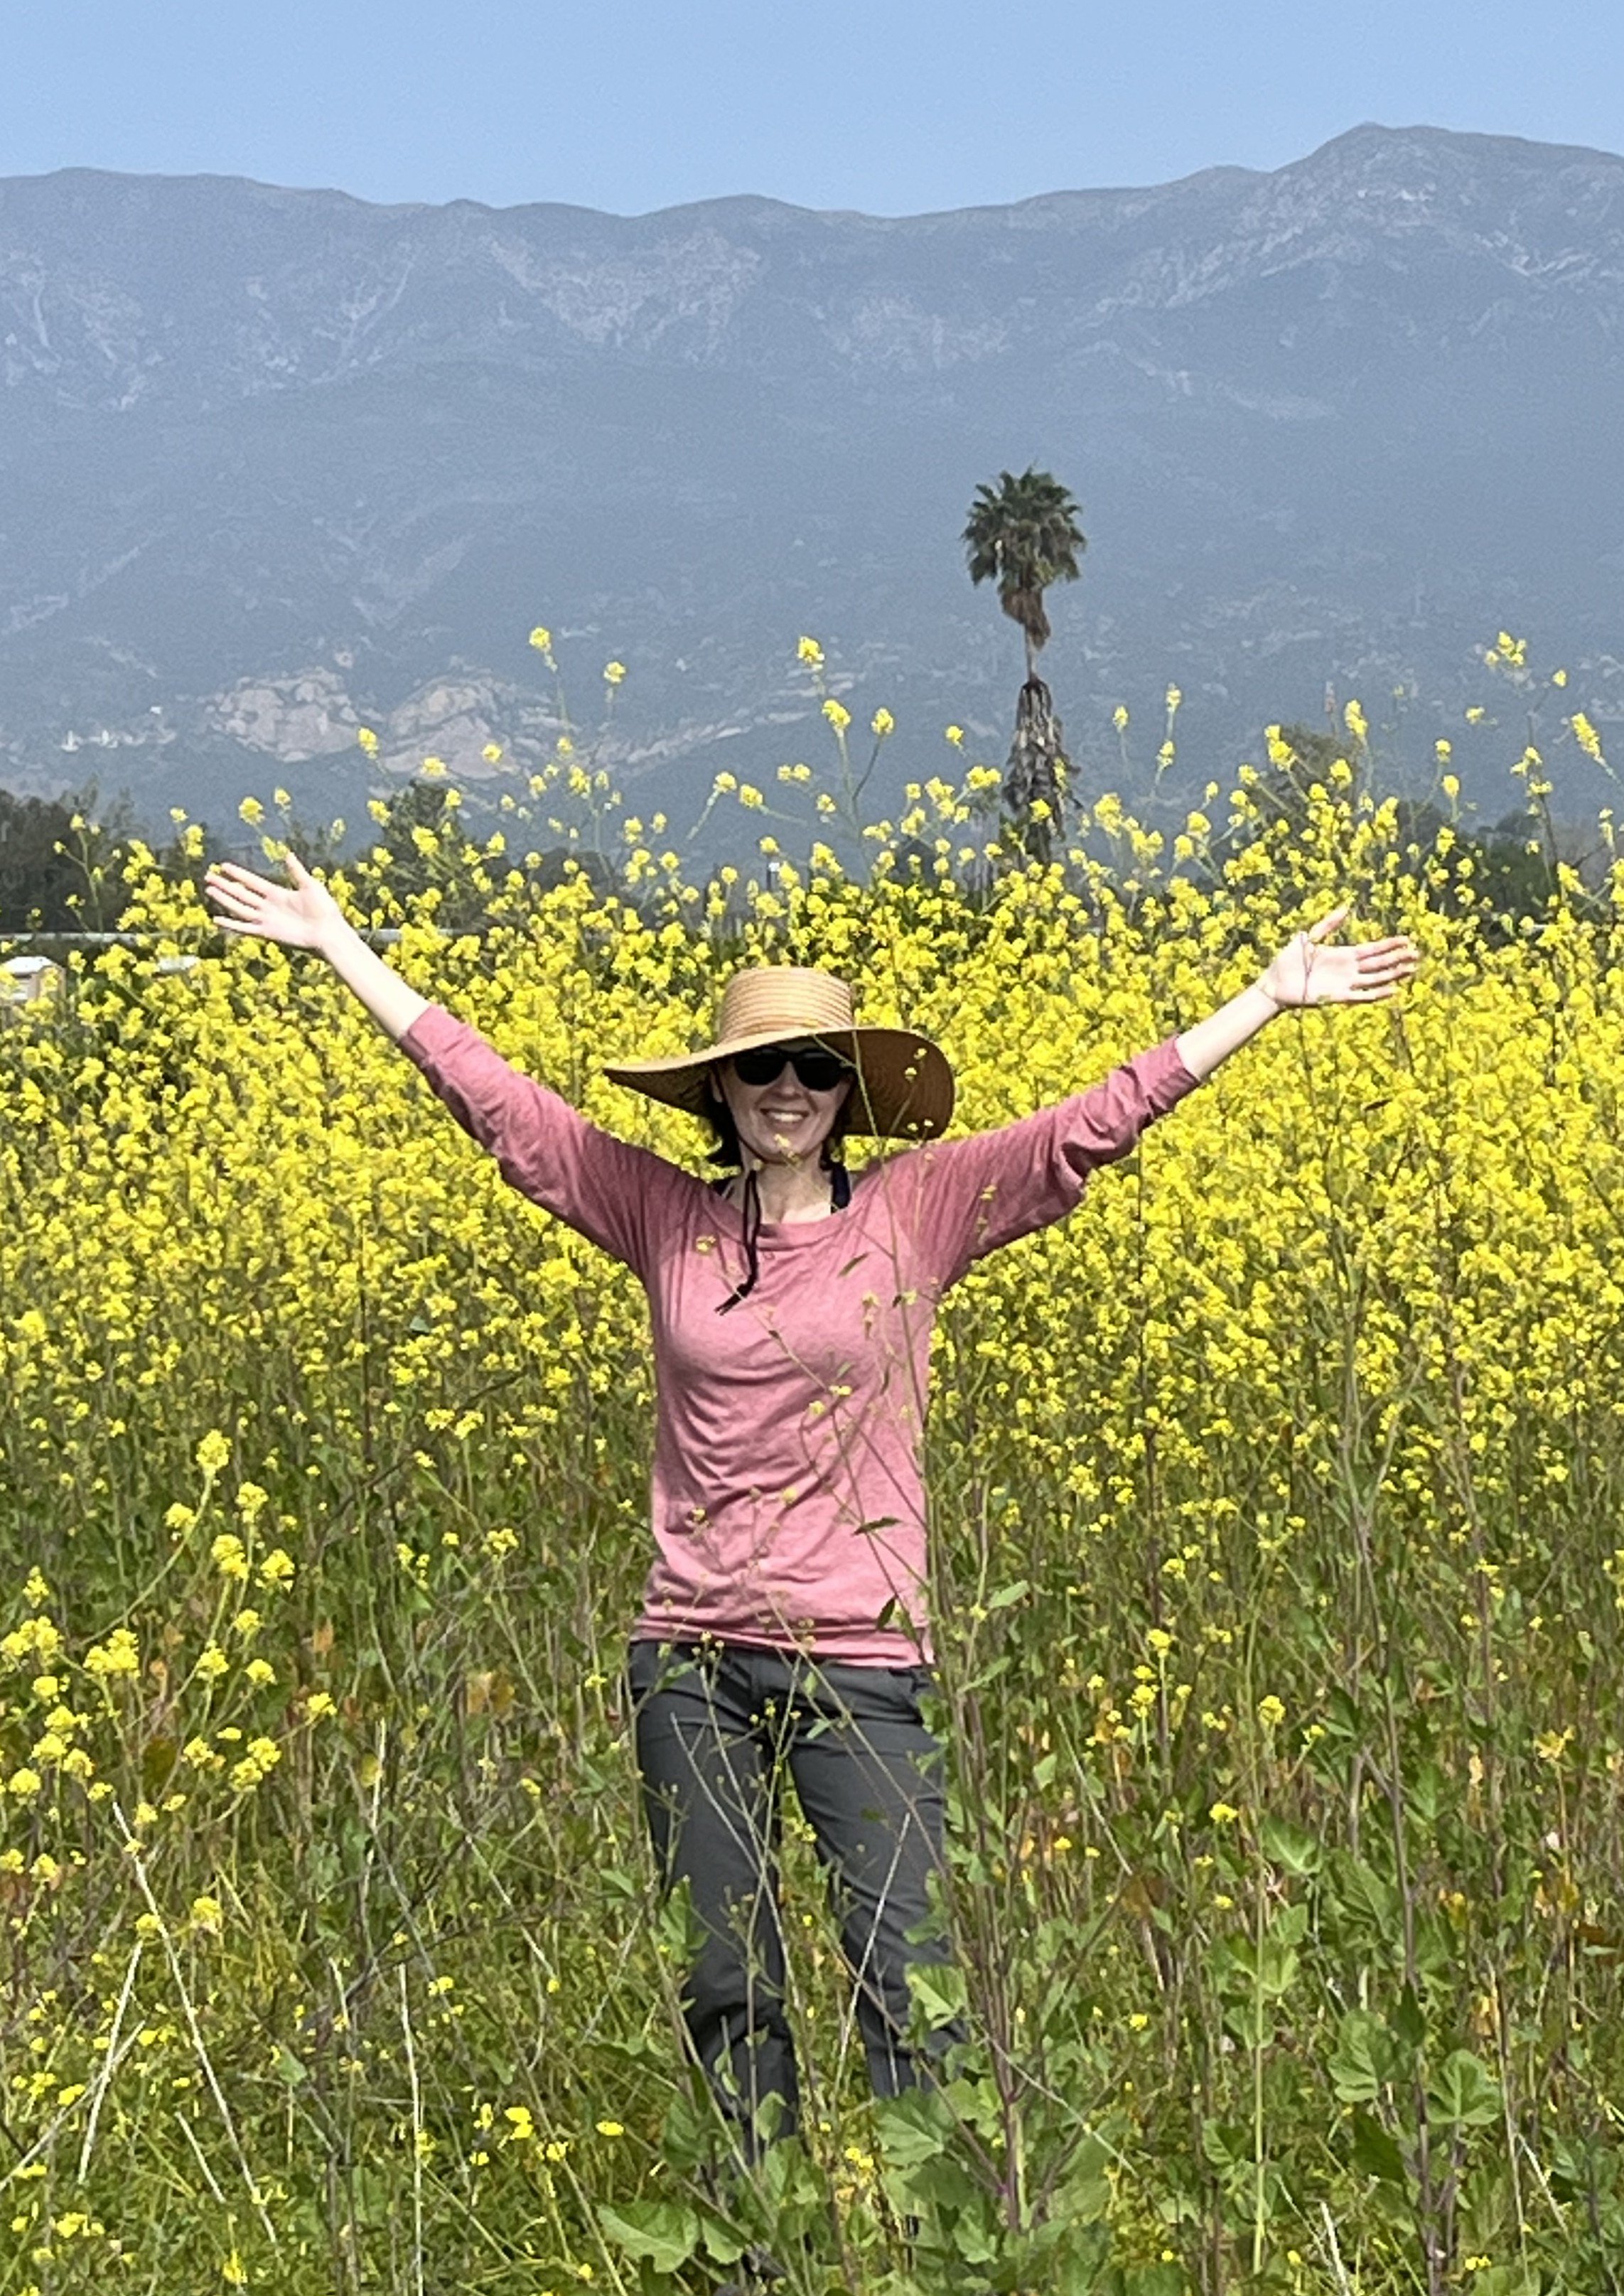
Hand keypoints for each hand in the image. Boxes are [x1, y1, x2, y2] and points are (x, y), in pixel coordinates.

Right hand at [205, 853, 347, 953]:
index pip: (252, 881)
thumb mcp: (310, 885)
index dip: (238, 874)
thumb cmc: (324, 908)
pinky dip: (231, 924)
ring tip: (209, 890)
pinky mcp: (267, 932)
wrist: (328, 931)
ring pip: (239, 907)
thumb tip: (288, 853)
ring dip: (224, 899)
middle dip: (225, 885)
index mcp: (277, 893)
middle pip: (241, 893)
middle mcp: (268, 906)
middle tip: (208, 876)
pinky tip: (217, 919)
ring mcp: (266, 919)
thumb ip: (296, 871)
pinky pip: (245, 927)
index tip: (223, 866)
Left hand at [1258, 905, 1419, 1009]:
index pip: (1372, 949)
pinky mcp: (1337, 997)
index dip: (1389, 945)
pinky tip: (1392, 990)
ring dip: (1393, 974)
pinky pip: (1361, 995)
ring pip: (1375, 978)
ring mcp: (1344, 984)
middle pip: (1378, 963)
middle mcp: (1348, 970)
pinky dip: (1376, 993)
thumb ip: (1328, 924)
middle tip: (1417, 954)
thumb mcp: (1309, 936)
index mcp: (1343, 955)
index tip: (1406, 939)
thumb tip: (1346, 908)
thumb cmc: (1288, 960)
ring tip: (1411, 970)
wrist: (1273, 982)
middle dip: (1397, 958)